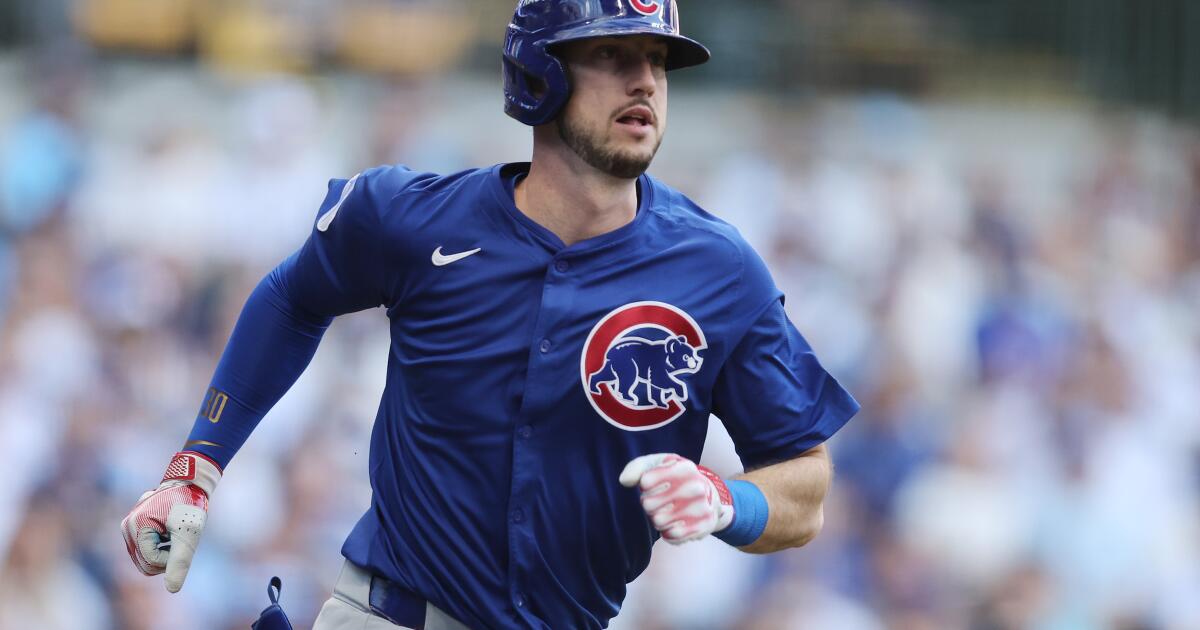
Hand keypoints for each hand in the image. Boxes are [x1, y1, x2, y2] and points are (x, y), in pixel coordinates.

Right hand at [120, 451, 221, 591]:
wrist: (190, 483)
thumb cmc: (190, 506)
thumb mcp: (189, 535)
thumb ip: (180, 561)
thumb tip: (172, 590)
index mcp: (136, 526)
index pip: (152, 563)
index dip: (173, 557)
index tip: (182, 537)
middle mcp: (126, 527)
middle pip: (145, 565)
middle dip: (167, 557)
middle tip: (179, 537)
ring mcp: (128, 527)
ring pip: (145, 560)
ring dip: (164, 552)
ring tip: (174, 532)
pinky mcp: (133, 528)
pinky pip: (145, 551)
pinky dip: (160, 546)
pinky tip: (168, 531)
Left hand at [619, 453, 733, 543]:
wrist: (710, 496)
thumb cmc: (676, 478)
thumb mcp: (659, 465)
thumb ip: (637, 468)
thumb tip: (624, 481)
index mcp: (685, 468)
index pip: (645, 482)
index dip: (645, 485)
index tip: (653, 484)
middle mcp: (696, 487)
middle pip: (648, 504)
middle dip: (649, 503)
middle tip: (660, 500)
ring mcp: (702, 508)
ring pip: (658, 522)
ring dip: (657, 518)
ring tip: (668, 511)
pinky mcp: (704, 527)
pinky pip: (671, 536)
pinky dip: (668, 532)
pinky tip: (675, 523)